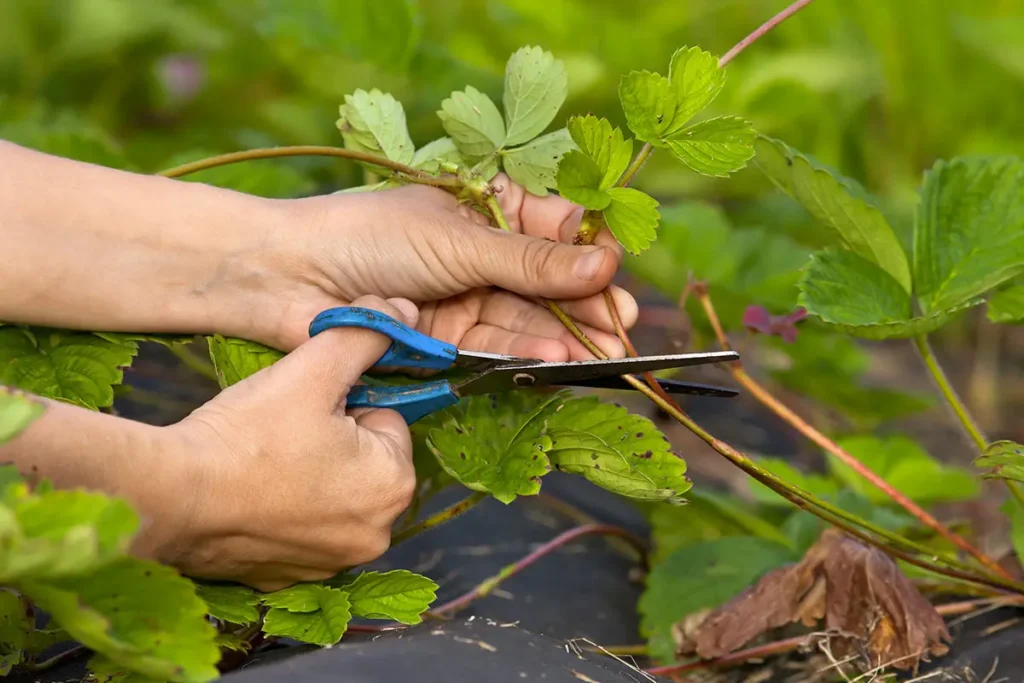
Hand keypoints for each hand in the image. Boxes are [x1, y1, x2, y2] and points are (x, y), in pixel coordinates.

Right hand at [151, 295, 417, 590]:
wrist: (170, 498)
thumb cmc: (247, 434)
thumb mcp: (313, 369)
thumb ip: (364, 335)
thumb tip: (402, 312)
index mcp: (394, 485)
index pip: (386, 421)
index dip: (345, 403)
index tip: (305, 406)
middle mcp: (377, 534)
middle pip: (363, 460)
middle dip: (331, 438)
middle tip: (280, 430)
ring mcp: (333, 563)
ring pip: (332, 492)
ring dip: (308, 472)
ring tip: (261, 458)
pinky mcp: (290, 577)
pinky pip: (299, 527)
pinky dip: (281, 509)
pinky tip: (248, 493)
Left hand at [248, 175, 637, 360]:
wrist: (289, 278)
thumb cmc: (370, 236)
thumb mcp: (461, 241)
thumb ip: (533, 263)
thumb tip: (606, 264)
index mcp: (485, 208)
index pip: (553, 230)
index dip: (587, 253)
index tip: (614, 274)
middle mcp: (479, 254)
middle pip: (546, 282)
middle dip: (584, 305)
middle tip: (622, 328)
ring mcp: (464, 298)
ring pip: (525, 319)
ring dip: (561, 336)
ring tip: (600, 352)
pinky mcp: (446, 340)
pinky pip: (495, 347)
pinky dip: (525, 353)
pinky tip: (557, 359)